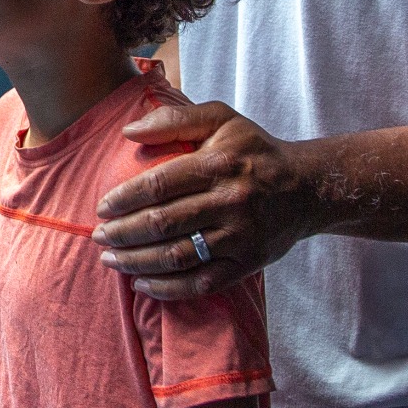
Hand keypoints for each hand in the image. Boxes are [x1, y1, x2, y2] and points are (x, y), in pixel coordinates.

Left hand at [94, 101, 318, 301]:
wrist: (308, 188)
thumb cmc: (255, 151)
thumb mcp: (222, 120)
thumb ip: (174, 119)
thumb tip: (128, 131)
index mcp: (219, 163)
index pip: (159, 184)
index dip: (124, 198)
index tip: (102, 208)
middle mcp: (230, 201)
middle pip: (162, 223)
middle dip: (122, 233)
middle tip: (98, 236)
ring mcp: (239, 236)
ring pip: (176, 256)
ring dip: (135, 261)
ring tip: (110, 259)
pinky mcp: (247, 263)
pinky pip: (200, 283)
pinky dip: (167, 288)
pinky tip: (141, 283)